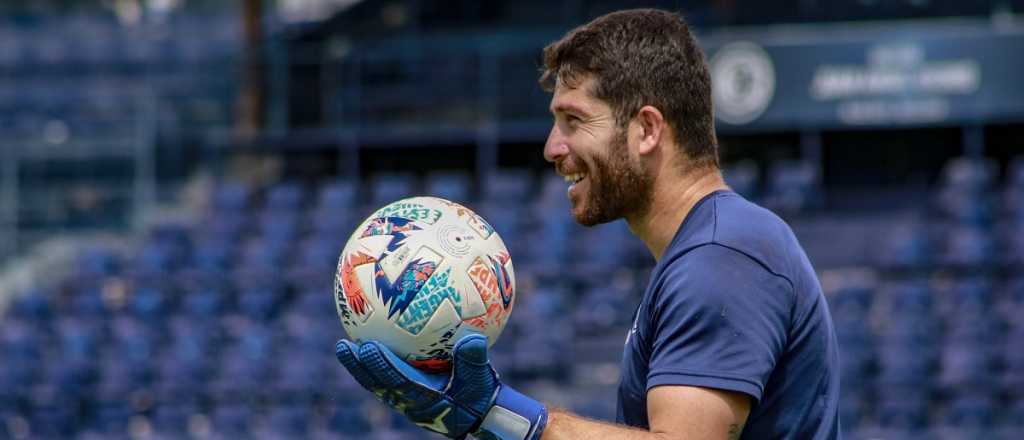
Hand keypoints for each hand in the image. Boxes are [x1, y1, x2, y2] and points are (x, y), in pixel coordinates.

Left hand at [335, 334, 546, 439]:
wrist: (477, 412)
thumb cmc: (479, 393)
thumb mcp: (481, 378)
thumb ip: (475, 359)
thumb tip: (473, 338)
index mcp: (426, 398)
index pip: (399, 381)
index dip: (383, 365)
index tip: (368, 346)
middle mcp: (410, 401)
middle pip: (379, 385)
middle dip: (360, 367)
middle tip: (343, 346)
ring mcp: (404, 400)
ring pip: (376, 384)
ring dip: (359, 366)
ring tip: (344, 345)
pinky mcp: (403, 395)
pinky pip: (383, 379)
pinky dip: (371, 364)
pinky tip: (364, 342)